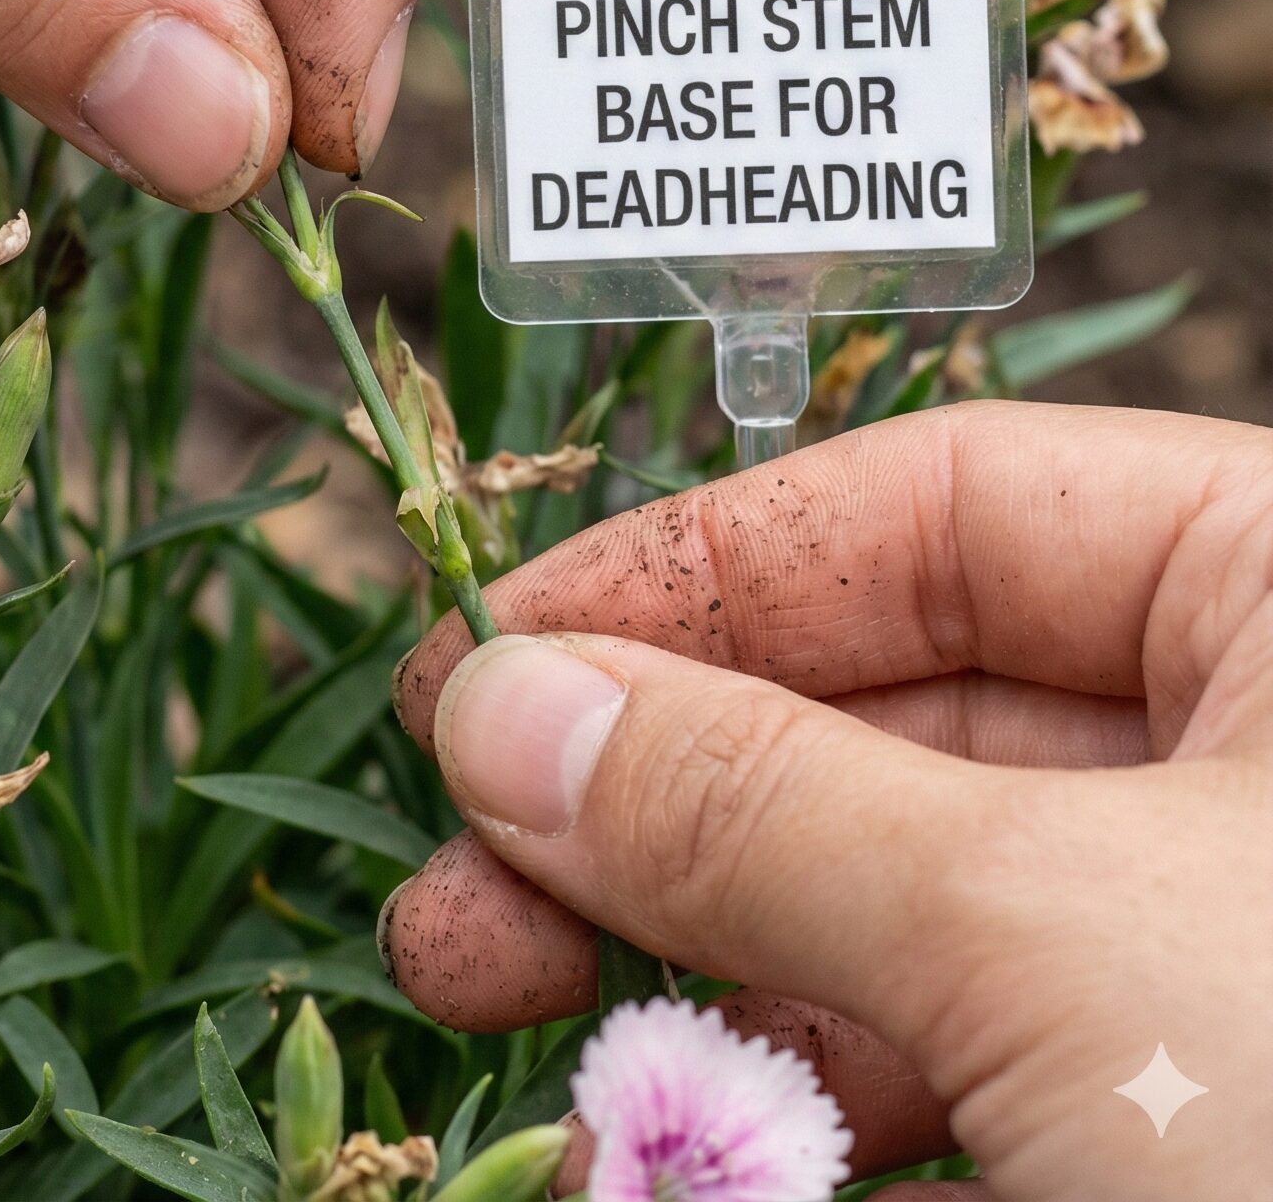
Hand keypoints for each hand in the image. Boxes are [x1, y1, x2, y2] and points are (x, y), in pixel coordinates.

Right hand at [385, 402, 1272, 1198]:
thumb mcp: (1051, 939)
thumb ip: (755, 802)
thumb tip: (504, 702)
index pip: (941, 511)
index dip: (695, 573)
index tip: (497, 661)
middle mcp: (1261, 759)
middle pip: (882, 710)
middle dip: (649, 789)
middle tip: (449, 867)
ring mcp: (1217, 951)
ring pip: (891, 897)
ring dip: (679, 949)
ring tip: (479, 999)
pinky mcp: (1170, 1118)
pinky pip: (946, 1056)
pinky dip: (786, 1088)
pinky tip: (643, 1128)